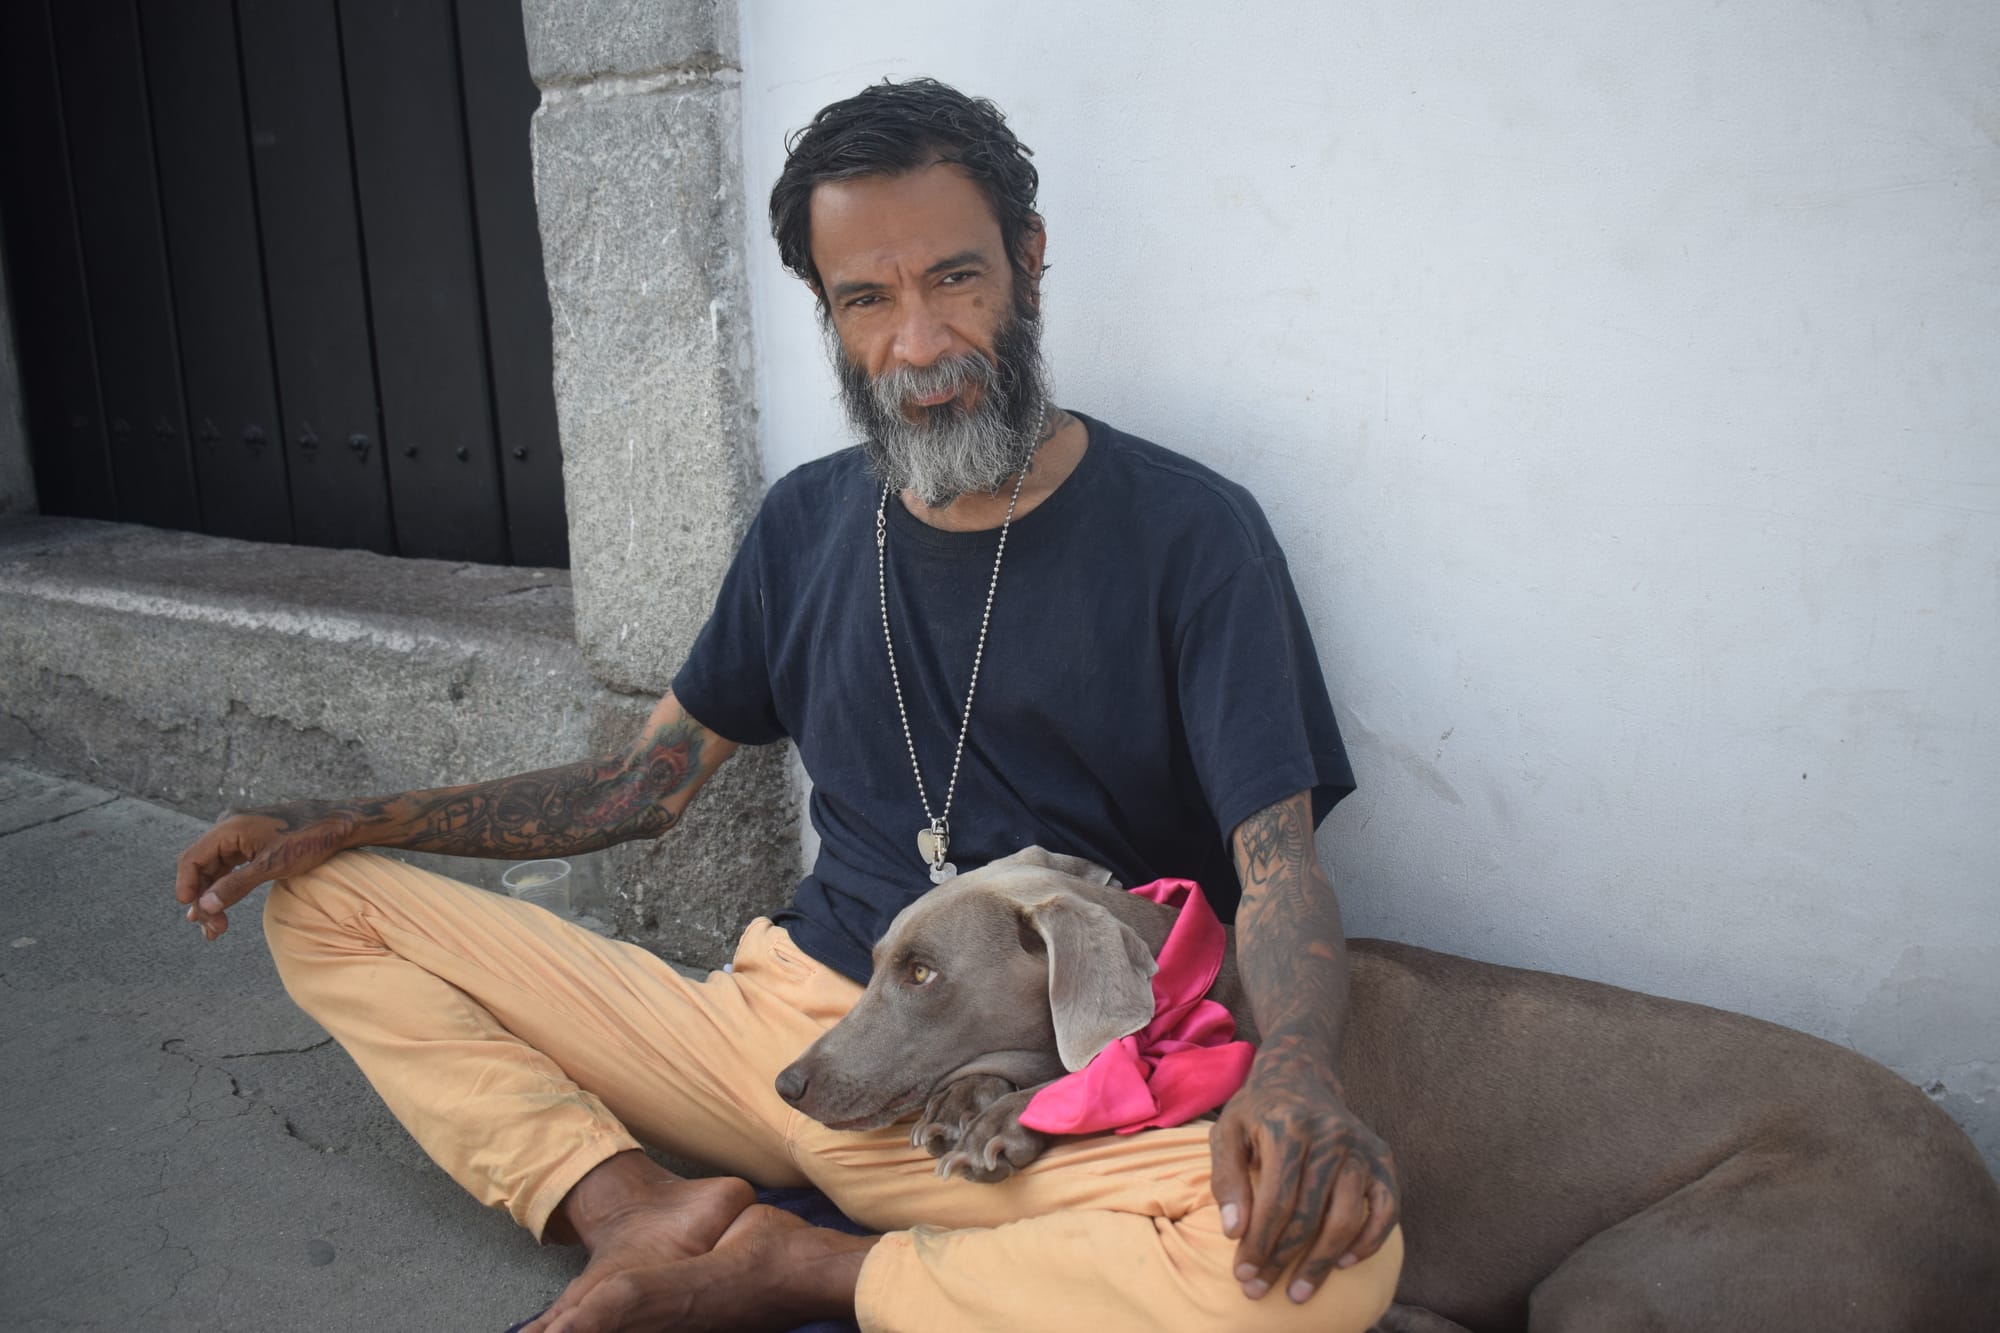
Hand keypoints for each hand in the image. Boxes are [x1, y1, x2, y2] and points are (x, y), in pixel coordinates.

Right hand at [174, 803, 355, 940]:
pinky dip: (225, 886)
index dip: (186, 887)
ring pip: (214, 869)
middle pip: (200, 867)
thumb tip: (205, 906)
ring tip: (216, 929)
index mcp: (229, 827)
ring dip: (213, 897)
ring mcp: (239, 834)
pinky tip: (222, 907)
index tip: (191, 913)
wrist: (340, 823)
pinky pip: (228, 866)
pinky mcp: (250, 842)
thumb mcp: (272, 866)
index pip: (192, 859)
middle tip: (212, 930)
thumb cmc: (309, 840)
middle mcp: (229, 826)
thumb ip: (236, 886)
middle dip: (202, 899)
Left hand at [1209, 1053, 1398, 1303]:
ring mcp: (1360, 1147)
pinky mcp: (1382, 1157)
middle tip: (1263, 1290)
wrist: (1300, 1076)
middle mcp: (1330, 1136)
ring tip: (1300, 1289)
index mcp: (1288, 1128)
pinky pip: (1386, 1209)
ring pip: (1347, 1218)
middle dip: (1284, 1261)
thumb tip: (1235, 1232)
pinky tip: (1343, 1262)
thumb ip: (1227, 1179)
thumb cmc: (1258, 1112)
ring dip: (1322, 1262)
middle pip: (1310, 1215)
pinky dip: (1369, 1241)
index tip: (1244, 1274)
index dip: (1260, 1244)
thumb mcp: (1228, 1133)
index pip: (1276, 1201)